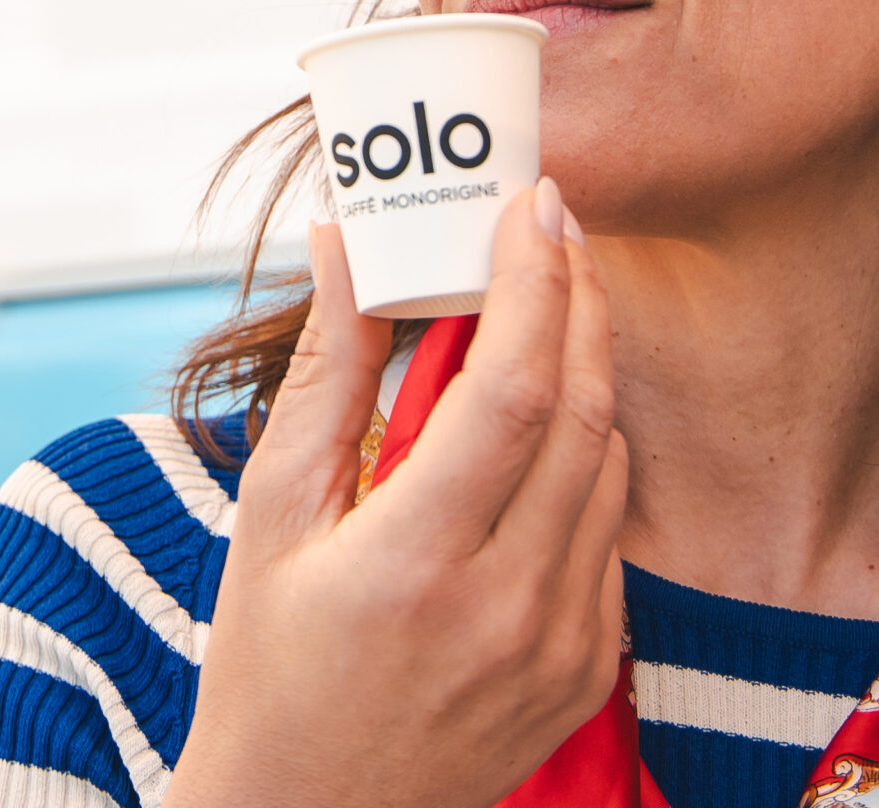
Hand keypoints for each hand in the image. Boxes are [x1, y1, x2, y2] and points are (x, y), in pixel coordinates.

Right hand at [164, 179, 627, 807]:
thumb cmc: (269, 667)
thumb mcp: (272, 515)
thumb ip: (328, 371)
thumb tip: (345, 242)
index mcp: (416, 563)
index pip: (512, 388)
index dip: (534, 281)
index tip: (532, 204)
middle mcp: (505, 609)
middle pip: (582, 411)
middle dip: (578, 297)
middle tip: (553, 225)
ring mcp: (558, 649)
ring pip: (608, 463)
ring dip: (586, 368)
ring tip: (543, 305)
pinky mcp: (584, 674)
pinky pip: (608, 533)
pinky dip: (585, 459)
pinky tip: (539, 427)